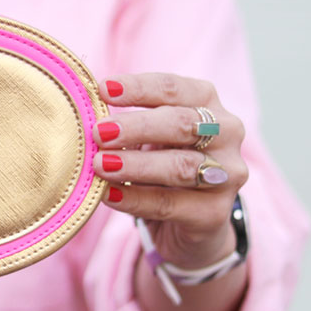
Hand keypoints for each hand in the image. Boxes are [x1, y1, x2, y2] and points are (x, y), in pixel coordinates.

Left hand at [93, 73, 248, 268]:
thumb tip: (83, 112)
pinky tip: (108, 194)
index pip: (174, 88)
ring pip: (180, 165)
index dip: (139, 88)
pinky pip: (170, 204)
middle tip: (100, 131)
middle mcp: (227, 133)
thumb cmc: (162, 165)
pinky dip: (135, 199)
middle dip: (138, 126)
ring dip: (136, 164)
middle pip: (182, 124)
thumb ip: (126, 124)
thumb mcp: (148, 138)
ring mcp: (227, 174)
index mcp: (207, 104)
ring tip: (100, 164)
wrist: (192, 223)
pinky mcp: (215, 213)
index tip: (103, 89)